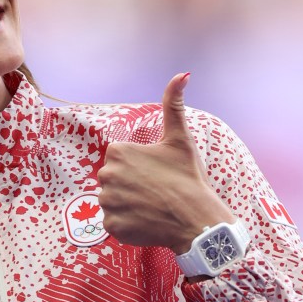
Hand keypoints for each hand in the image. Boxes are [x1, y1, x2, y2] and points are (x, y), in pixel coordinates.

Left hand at [97, 73, 234, 253]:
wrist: (195, 218)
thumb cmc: (187, 177)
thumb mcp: (180, 139)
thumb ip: (173, 105)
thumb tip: (182, 74)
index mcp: (118, 152)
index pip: (119, 160)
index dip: (138, 167)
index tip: (155, 174)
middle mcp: (106, 176)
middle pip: (113, 181)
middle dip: (129, 186)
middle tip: (154, 191)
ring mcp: (108, 203)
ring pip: (113, 202)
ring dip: (128, 206)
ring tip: (151, 206)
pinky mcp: (112, 227)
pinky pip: (114, 224)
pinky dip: (128, 225)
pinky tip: (147, 221)